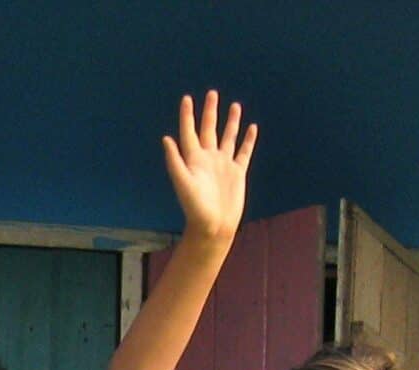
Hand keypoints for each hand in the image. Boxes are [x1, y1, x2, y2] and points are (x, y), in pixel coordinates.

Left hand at [161, 91, 254, 243]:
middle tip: (212, 93)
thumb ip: (175, 161)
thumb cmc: (195, 207)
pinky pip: (244, 152)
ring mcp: (223, 164)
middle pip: (209, 129)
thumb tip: (166, 139)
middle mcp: (208, 159)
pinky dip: (248, 140)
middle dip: (210, 112)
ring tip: (235, 105)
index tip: (187, 98)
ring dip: (231, 122)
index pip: (189, 132)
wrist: (213, 226)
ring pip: (228, 137)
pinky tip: (251, 128)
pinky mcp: (237, 172)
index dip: (187, 116)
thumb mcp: (183, 182)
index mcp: (194, 159)